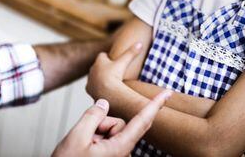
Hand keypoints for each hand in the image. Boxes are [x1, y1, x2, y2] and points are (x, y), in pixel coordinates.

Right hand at [52, 90, 172, 156]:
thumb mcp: (76, 137)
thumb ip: (93, 116)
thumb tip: (104, 103)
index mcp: (119, 148)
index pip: (142, 122)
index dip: (155, 105)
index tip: (168, 93)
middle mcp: (122, 152)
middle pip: (119, 123)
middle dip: (102, 124)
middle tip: (85, 138)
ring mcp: (117, 154)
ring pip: (110, 129)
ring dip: (95, 132)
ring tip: (83, 146)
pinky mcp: (111, 155)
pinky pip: (105, 136)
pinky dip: (94, 137)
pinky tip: (84, 147)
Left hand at [86, 42, 142, 100]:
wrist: (108, 93)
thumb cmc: (115, 76)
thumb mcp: (124, 63)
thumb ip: (131, 53)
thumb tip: (140, 43)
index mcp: (99, 61)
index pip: (102, 55)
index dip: (108, 57)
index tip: (114, 60)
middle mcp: (92, 69)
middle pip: (98, 65)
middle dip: (104, 67)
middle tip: (113, 72)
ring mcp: (90, 79)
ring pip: (95, 76)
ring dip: (100, 78)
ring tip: (109, 82)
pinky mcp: (89, 89)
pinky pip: (93, 87)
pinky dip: (98, 87)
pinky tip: (105, 90)